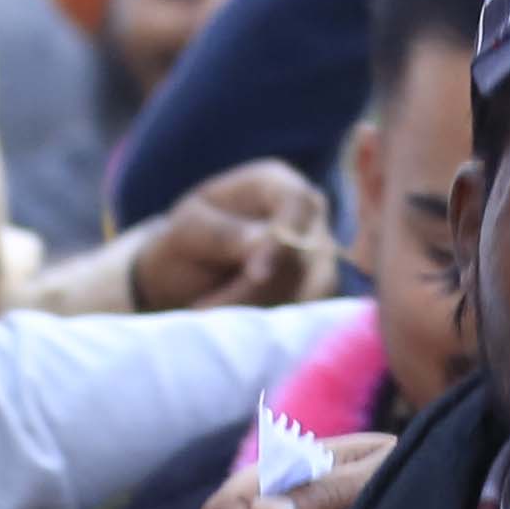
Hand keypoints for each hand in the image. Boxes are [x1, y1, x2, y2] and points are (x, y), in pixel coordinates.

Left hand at [121, 160, 332, 312]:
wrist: (192, 275)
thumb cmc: (187, 241)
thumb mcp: (189, 229)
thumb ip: (224, 234)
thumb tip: (266, 243)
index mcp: (275, 183)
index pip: (298, 203)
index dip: (283, 239)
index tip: (256, 275)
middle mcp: (309, 216)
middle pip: (307, 252)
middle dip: (259, 287)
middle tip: (207, 309)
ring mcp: (322, 255)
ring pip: (312, 288)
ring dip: (261, 309)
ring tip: (213, 315)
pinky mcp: (321, 291)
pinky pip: (309, 311)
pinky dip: (271, 324)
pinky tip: (237, 325)